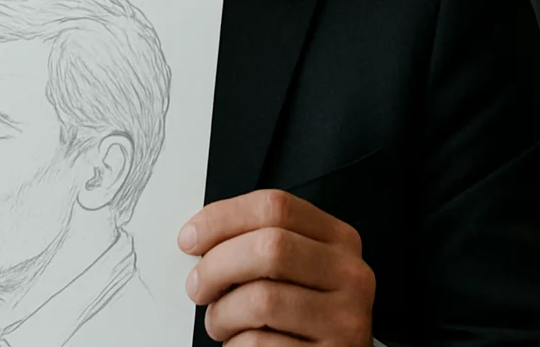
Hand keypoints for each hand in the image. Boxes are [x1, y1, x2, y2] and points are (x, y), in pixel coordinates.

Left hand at [180, 190, 374, 345]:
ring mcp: (345, 318)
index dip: (222, 218)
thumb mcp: (298, 269)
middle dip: (217, 266)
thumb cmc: (303, 315)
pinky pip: (261, 344)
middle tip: (197, 286)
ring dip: (223, 314)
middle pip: (270, 247)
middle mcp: (350, 274)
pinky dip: (235, 345)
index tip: (190, 238)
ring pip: (262, 299)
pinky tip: (240, 344)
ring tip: (220, 322)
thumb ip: (261, 245)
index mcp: (338, 239)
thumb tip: (199, 237)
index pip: (276, 206)